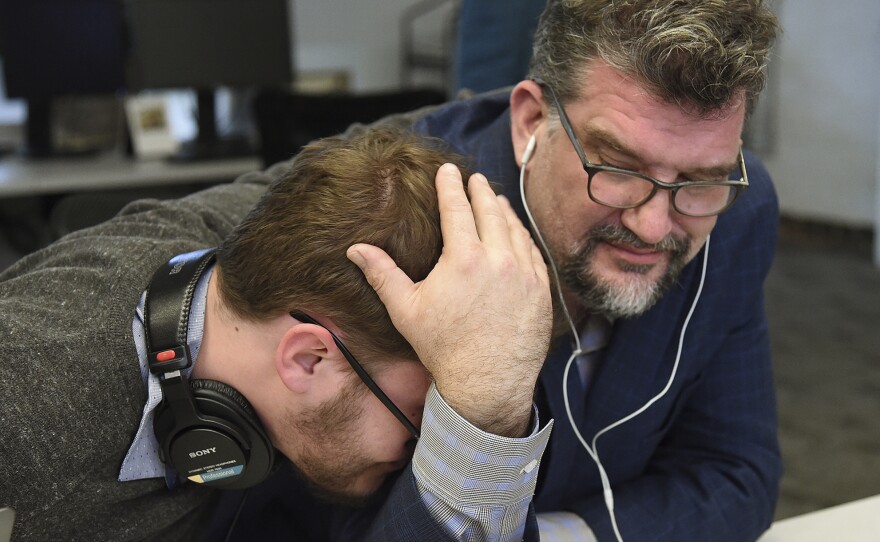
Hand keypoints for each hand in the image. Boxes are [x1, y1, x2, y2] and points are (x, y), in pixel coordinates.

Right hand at [347, 163, 551, 436]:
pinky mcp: (541, 290)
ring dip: (504, 210)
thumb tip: (355, 249)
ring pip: (515, 229)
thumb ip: (381, 274)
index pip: (457, 209)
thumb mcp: (406, 310)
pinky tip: (516, 233)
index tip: (449, 170)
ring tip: (495, 200)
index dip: (451, 186)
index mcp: (465, 259)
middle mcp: (500, 259)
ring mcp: (525, 274)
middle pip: (491, 212)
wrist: (487, 383)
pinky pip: (533, 252)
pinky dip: (522, 236)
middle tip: (474, 178)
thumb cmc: (443, 348)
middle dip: (481, 191)